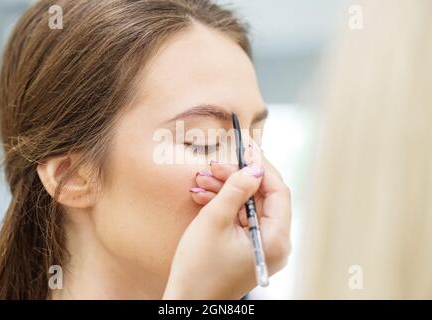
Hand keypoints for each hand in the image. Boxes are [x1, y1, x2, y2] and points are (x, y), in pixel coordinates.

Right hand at [162, 157, 290, 298]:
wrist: (188, 302)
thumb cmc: (198, 269)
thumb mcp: (214, 221)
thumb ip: (235, 190)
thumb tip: (253, 168)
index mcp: (275, 240)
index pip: (278, 192)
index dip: (261, 167)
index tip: (246, 149)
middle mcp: (275, 243)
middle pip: (263, 198)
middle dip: (237, 179)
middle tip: (215, 166)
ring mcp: (263, 246)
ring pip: (250, 206)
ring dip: (227, 191)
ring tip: (201, 180)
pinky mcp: (250, 248)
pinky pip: (242, 219)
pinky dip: (225, 206)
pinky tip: (204, 196)